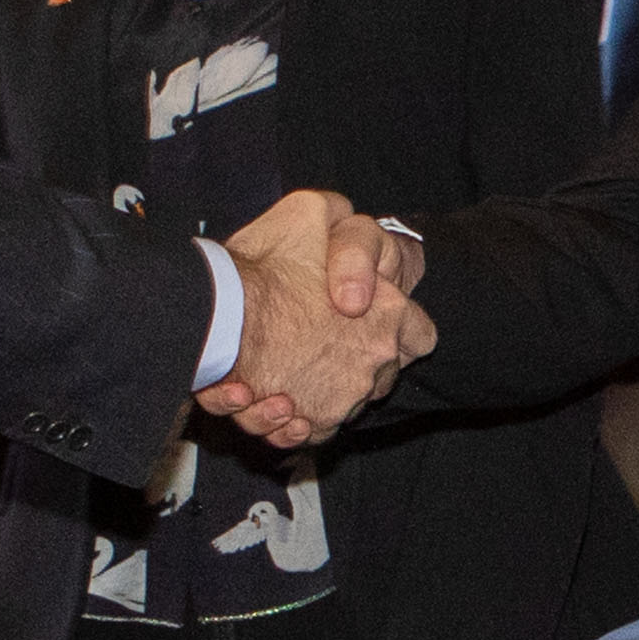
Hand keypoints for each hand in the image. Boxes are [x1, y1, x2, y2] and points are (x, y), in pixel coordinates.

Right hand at [194, 190, 432, 447]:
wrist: (217, 318)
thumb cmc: (264, 266)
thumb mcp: (309, 210)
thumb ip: (339, 217)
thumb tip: (347, 230)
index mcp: (389, 313)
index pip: (421, 335)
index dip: (396, 328)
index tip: (365, 324)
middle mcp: (375, 362)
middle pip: (380, 371)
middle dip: (352, 360)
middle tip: (310, 342)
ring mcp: (346, 397)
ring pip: (342, 400)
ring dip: (315, 388)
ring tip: (276, 371)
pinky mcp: (312, 423)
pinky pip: (314, 429)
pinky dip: (294, 420)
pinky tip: (268, 397)